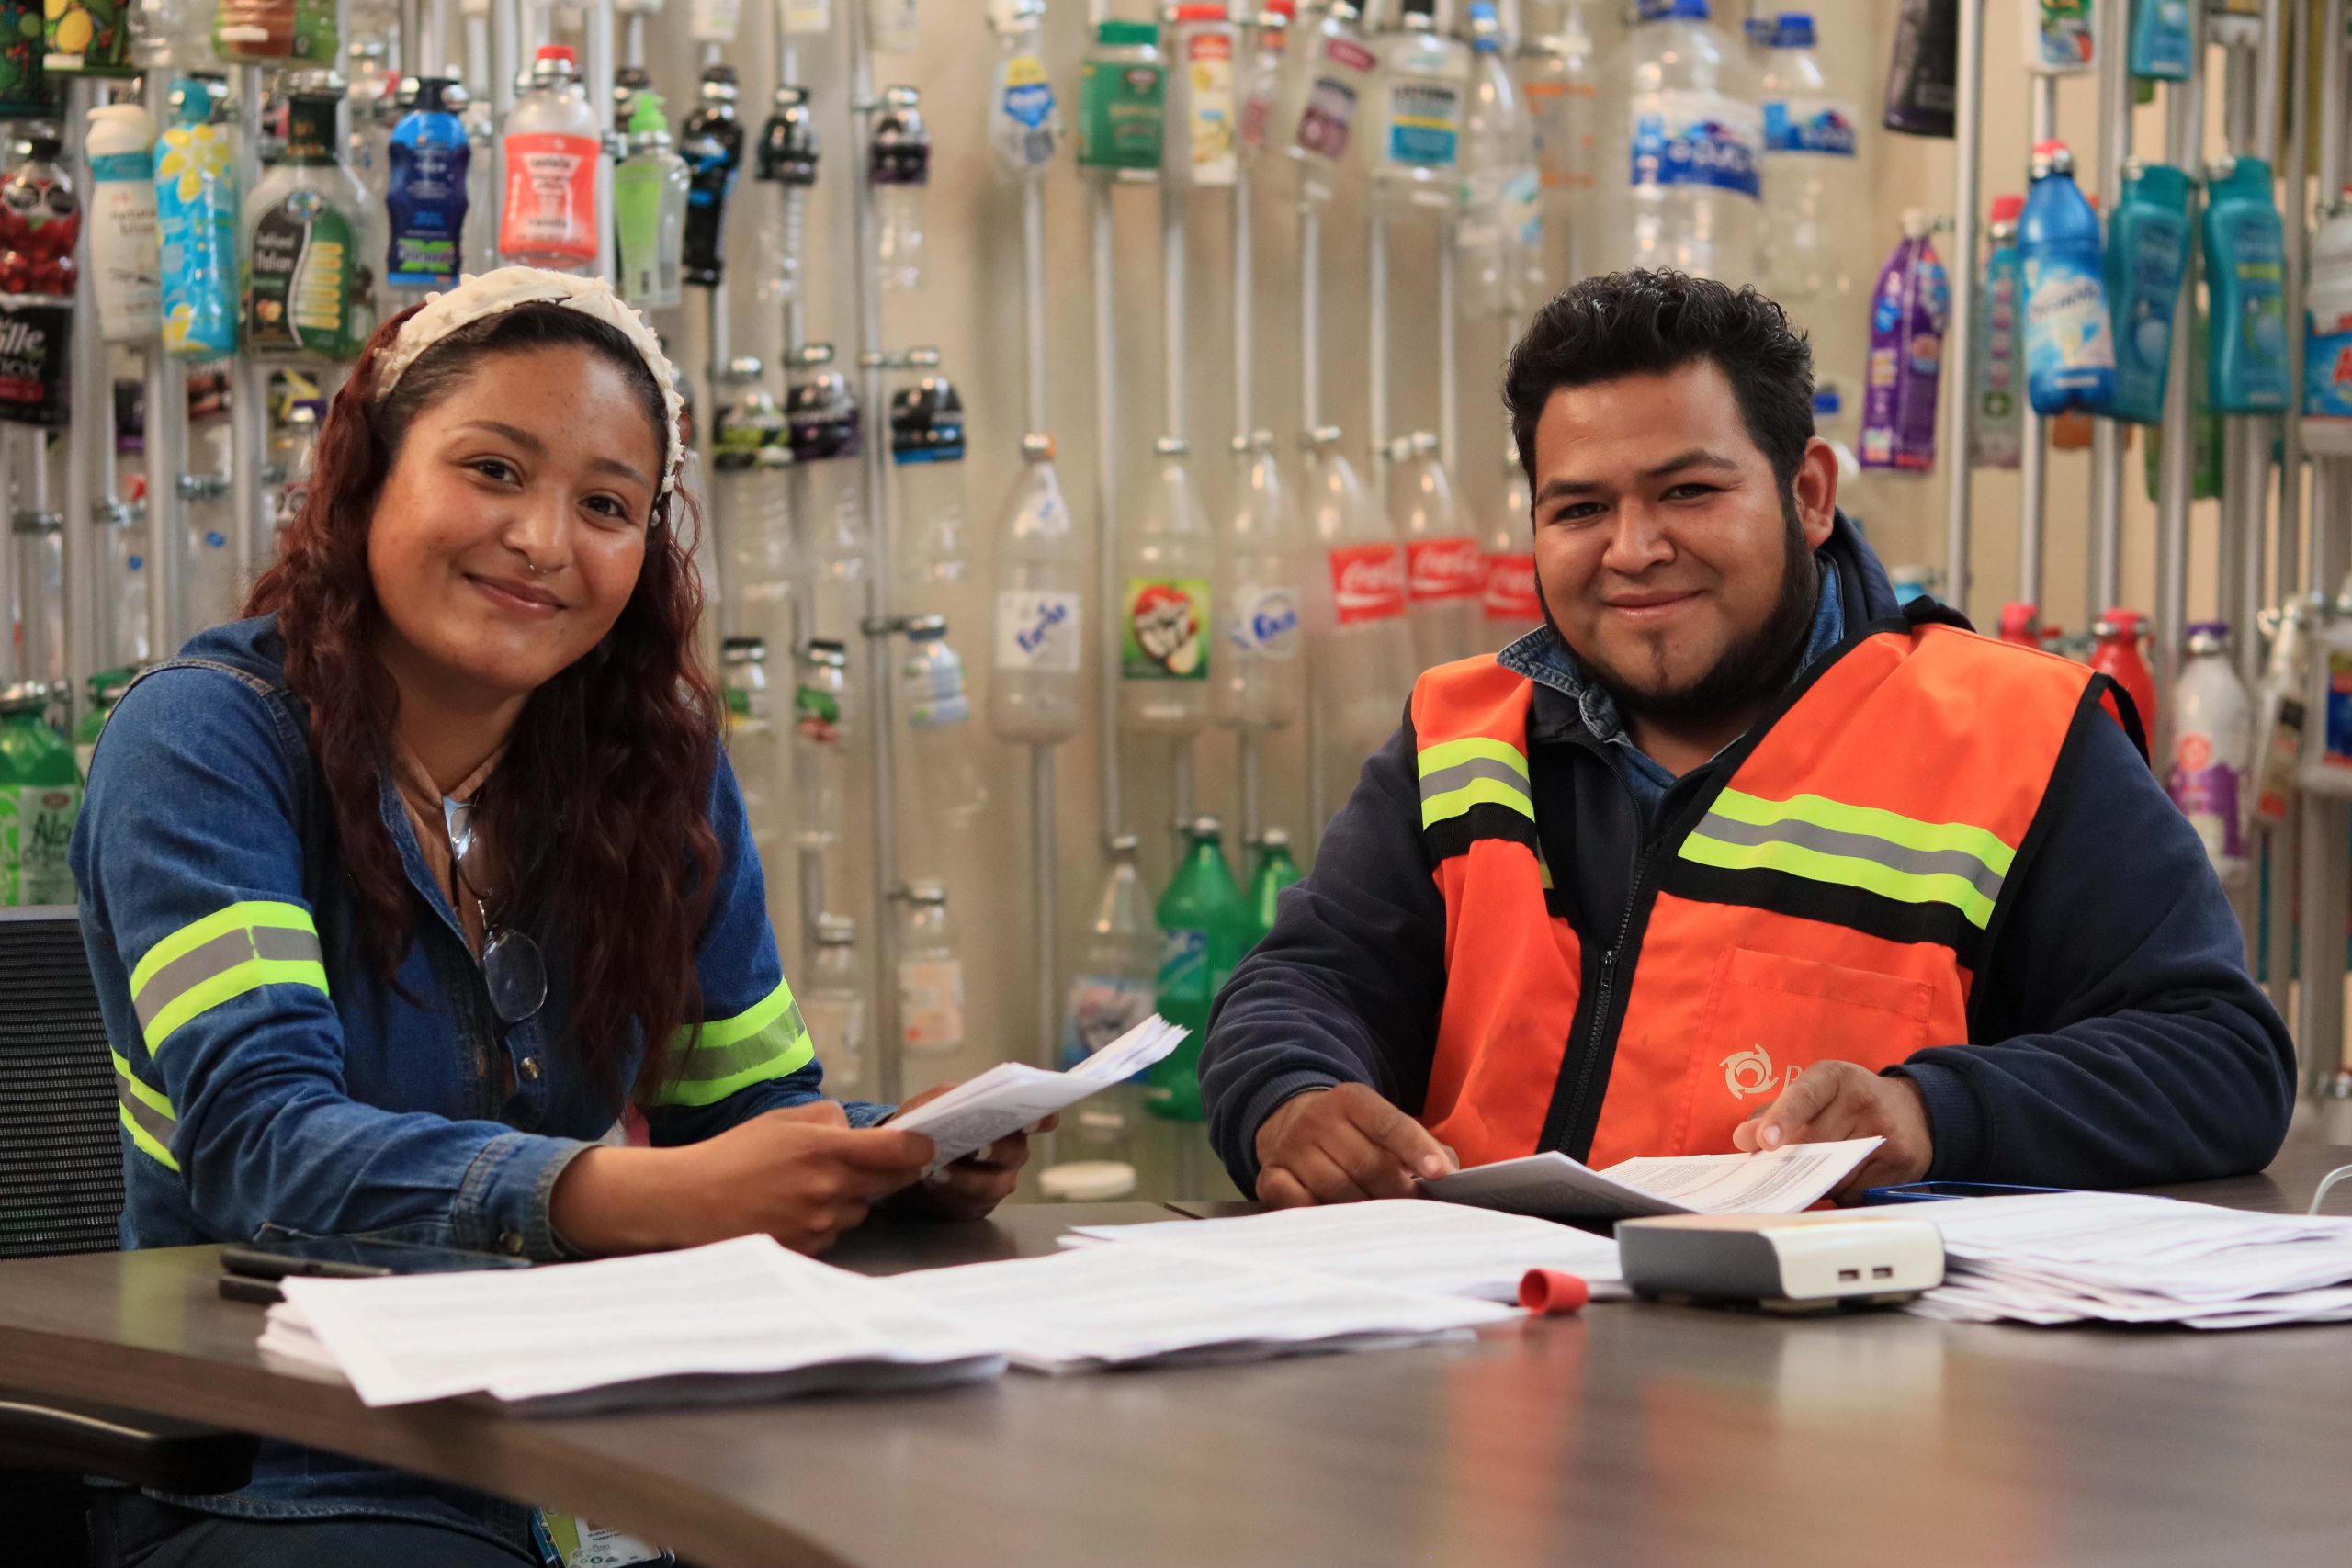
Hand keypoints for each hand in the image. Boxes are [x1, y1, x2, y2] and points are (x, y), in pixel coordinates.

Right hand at [551, 1100, 935, 1256]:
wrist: (689, 1201)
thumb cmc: (734, 1155)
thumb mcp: (781, 1120)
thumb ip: (827, 1119)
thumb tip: (856, 1130)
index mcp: (826, 1150)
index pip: (898, 1152)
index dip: (921, 1148)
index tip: (927, 1145)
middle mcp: (829, 1189)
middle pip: (889, 1183)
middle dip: (890, 1172)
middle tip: (873, 1163)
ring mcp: (819, 1225)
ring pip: (861, 1211)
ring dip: (851, 1200)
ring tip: (809, 1189)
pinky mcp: (807, 1250)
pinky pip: (836, 1234)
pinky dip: (827, 1223)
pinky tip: (794, 1211)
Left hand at [883, 1083, 1056, 1220]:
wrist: (908, 1163)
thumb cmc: (927, 1128)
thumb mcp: (930, 1104)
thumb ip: (945, 1095)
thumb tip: (958, 1095)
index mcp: (1008, 1120)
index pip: (1040, 1118)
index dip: (1042, 1119)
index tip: (1029, 1122)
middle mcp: (1011, 1151)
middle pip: (1017, 1152)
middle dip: (997, 1150)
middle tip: (977, 1149)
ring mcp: (998, 1180)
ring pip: (994, 1184)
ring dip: (966, 1178)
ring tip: (940, 1170)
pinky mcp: (980, 1204)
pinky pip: (973, 1203)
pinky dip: (951, 1192)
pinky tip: (933, 1181)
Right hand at [1252, 1083, 1456, 1207]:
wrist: (1289, 1119)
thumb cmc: (1351, 1132)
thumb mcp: (1381, 1122)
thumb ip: (1419, 1143)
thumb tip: (1451, 1175)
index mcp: (1352, 1100)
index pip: (1390, 1125)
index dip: (1416, 1149)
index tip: (1440, 1174)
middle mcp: (1318, 1118)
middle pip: (1368, 1164)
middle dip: (1398, 1192)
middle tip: (1415, 1212)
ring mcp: (1291, 1147)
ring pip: (1338, 1188)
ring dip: (1365, 1210)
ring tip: (1382, 1222)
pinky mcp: (1271, 1174)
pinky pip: (1296, 1202)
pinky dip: (1319, 1214)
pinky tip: (1337, 1222)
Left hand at [1732, 1061, 1932, 1204]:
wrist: (1914, 1111)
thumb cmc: (1848, 1103)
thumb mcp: (1814, 1094)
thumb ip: (1774, 1113)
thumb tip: (1743, 1138)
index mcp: (1834, 1077)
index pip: (1805, 1096)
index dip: (1782, 1119)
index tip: (1763, 1142)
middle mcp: (1863, 1100)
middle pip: (1814, 1144)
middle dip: (1787, 1162)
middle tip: (1769, 1174)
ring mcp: (1886, 1132)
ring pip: (1833, 1173)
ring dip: (1813, 1181)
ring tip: (1812, 1172)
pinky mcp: (1902, 1162)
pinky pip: (1855, 1192)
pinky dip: (1840, 1193)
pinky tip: (1842, 1179)